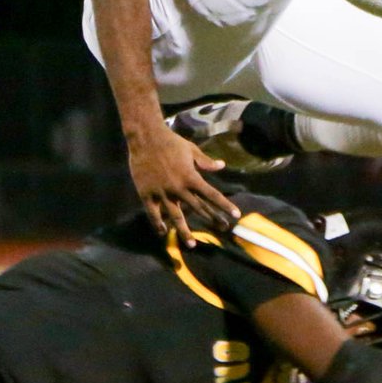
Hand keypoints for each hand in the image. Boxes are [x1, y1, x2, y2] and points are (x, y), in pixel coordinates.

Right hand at [127, 124, 240, 238]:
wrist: (146, 138)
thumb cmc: (171, 142)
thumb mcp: (191, 149)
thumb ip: (206, 161)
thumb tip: (222, 166)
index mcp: (191, 177)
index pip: (212, 195)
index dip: (225, 205)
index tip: (235, 215)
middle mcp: (179, 188)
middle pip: (198, 208)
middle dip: (212, 219)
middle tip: (223, 229)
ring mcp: (162, 193)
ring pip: (176, 216)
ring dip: (184, 231)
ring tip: (192, 244)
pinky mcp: (147, 194)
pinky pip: (154, 213)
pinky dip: (159, 224)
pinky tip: (164, 232)